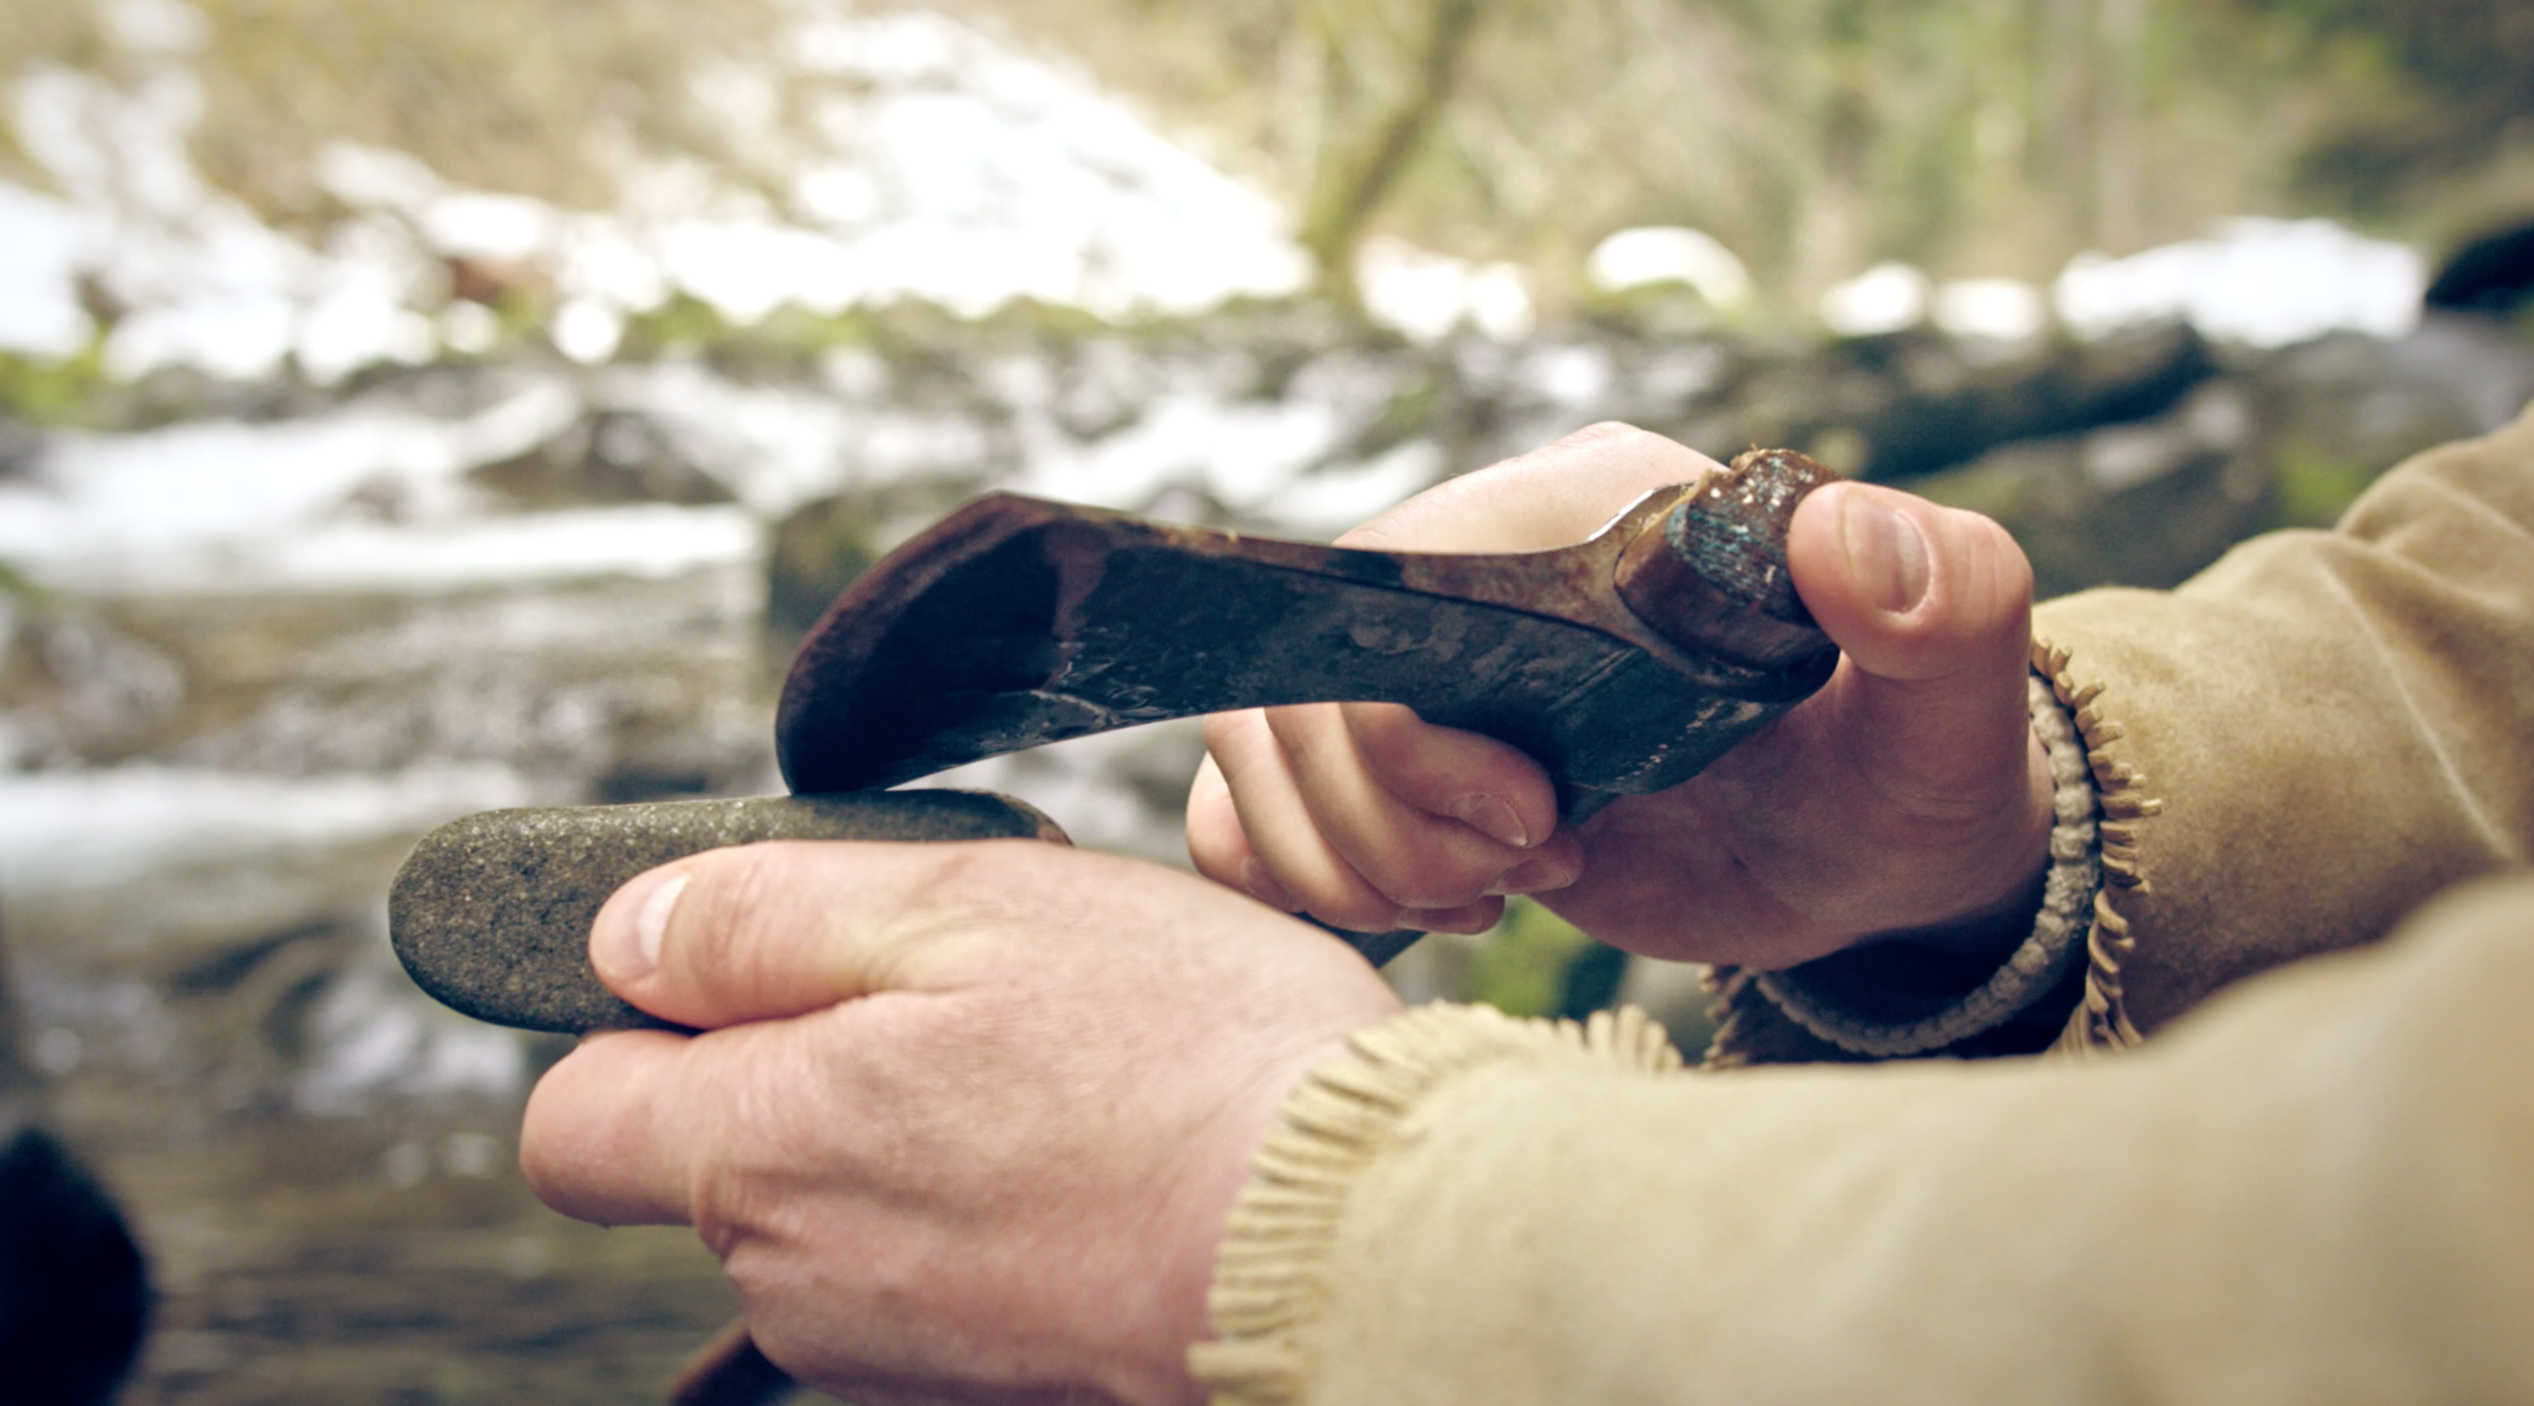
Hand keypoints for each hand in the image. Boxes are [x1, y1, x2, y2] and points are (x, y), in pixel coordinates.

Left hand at [518, 839, 1400, 1405]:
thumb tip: (625, 934)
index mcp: (765, 1153)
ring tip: (1063, 1070)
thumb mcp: (971, 908)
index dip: (638, 1027)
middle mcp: (802, 1284)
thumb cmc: (1186, 1057)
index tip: (753, 973)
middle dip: (801, 1069)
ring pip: (836, 1218)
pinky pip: (936, 1273)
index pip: (574, 1122)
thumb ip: (767, 918)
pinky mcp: (990, 1381)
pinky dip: (990, 1208)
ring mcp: (898, 1353)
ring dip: (910, 1132)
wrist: (1367, 1245)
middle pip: (717, 1166)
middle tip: (965, 993)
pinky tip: (1101, 1154)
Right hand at [1186, 423, 2052, 970]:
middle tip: (1538, 866)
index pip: (1394, 594)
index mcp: (1582, 503)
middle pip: (1302, 688)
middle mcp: (1475, 561)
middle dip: (1396, 823)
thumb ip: (1948, 603)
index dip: (1424, 737)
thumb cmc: (1907, 773)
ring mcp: (1419, 663)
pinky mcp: (1387, 756)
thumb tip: (1838, 532)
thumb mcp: (1951, 710)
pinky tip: (1433, 911)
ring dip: (1353, 860)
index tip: (1543, 824)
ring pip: (1256, 748)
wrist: (1862, 857)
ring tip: (1494, 893)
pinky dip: (1300, 878)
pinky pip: (1241, 804)